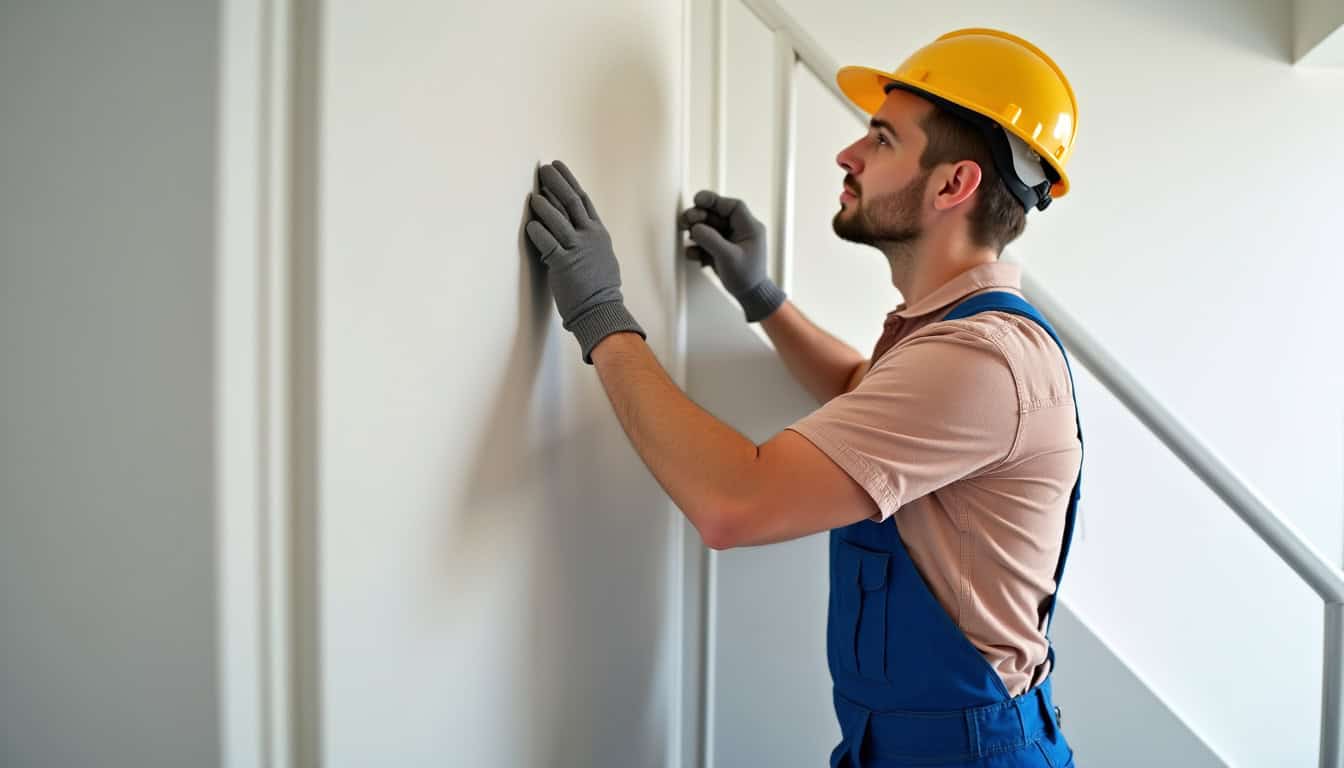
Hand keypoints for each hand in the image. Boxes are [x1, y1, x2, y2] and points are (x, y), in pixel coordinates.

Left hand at [526, 160, 644, 364]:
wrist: (601, 310)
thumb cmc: (599, 287)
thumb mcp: (601, 256)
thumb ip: (589, 239)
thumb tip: (576, 225)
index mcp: (598, 233)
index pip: (583, 199)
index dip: (569, 180)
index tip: (558, 166)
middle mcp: (589, 236)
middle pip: (571, 201)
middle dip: (556, 183)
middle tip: (543, 169)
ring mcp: (577, 249)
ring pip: (558, 219)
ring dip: (544, 205)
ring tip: (533, 196)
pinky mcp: (563, 264)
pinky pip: (546, 242)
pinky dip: (537, 231)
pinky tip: (530, 225)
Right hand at [679, 190, 785, 321]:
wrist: (750, 296)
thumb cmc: (746, 277)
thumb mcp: (729, 257)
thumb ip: (711, 240)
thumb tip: (695, 228)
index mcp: (749, 227)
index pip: (732, 206)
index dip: (714, 200)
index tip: (697, 200)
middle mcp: (740, 231)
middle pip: (717, 215)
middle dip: (700, 216)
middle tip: (685, 220)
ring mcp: (730, 240)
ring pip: (709, 227)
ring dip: (696, 230)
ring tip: (686, 234)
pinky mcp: (721, 250)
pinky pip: (706, 242)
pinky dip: (698, 247)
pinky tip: (693, 254)